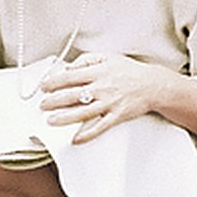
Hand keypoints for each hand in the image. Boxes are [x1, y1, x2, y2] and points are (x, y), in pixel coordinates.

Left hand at [38, 52, 162, 143]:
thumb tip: (69, 67)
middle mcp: (101, 88)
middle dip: (54, 101)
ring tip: (51, 121)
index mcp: (97, 73)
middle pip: (72, 95)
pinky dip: (88, 134)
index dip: (54, 82)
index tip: (44, 87)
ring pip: (83, 112)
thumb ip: (86, 60)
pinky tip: (76, 139)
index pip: (70, 77)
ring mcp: (109, 103)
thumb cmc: (129, 71)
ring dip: (65, 117)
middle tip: (42, 105)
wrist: (153, 85)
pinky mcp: (117, 116)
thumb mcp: (107, 57)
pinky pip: (100, 127)